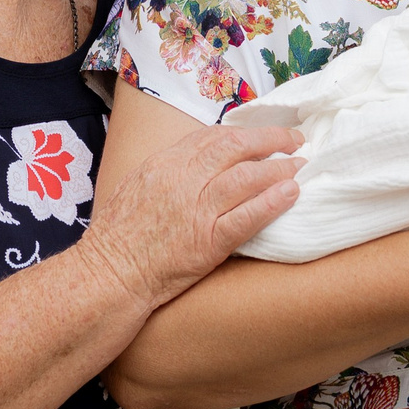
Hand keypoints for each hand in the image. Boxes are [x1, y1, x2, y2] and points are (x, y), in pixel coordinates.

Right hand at [80, 123, 302, 308]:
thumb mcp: (136, 186)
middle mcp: (182, 179)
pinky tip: (291, 195)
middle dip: (271, 141)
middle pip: (236, 147)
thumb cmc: (118, 237)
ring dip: (279, 170)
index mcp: (164, 163)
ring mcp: (196, 210)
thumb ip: (167, 170)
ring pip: (247, 178)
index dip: (244, 133)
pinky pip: (246, 217)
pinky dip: (272, 203)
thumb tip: (195, 162)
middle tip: (295, 142)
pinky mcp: (207, 242)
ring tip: (300, 167)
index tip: (263, 135)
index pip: (212, 136)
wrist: (108, 275)